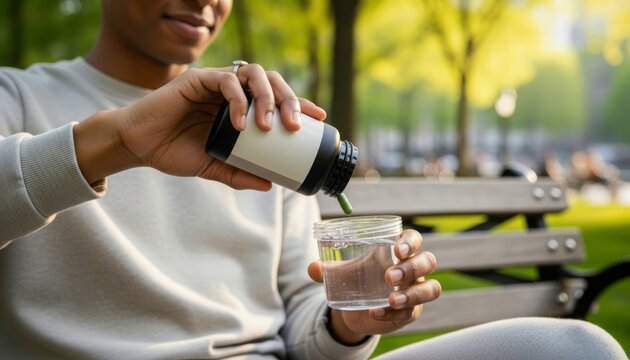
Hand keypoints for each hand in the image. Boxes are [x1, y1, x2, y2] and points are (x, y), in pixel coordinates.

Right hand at [74, 64, 325, 188]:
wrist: (139, 147)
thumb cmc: (175, 151)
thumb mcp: (215, 167)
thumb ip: (240, 174)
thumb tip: (269, 185)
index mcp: (239, 106)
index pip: (276, 98)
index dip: (299, 103)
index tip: (318, 119)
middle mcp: (230, 91)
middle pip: (271, 81)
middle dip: (289, 99)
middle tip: (296, 126)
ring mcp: (214, 83)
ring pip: (252, 74)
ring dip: (267, 97)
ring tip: (269, 125)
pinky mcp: (196, 80)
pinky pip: (224, 81)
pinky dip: (237, 100)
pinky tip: (239, 122)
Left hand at [307, 229, 440, 343]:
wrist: (354, 308)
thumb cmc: (355, 279)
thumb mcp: (341, 272)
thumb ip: (326, 269)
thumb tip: (312, 267)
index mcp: (398, 251)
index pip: (414, 239)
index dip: (411, 242)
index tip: (398, 250)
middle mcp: (412, 269)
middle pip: (427, 261)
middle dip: (411, 268)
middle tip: (389, 276)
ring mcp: (415, 290)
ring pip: (431, 288)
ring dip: (413, 293)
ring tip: (391, 299)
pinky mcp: (411, 312)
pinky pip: (412, 312)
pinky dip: (394, 313)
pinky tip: (377, 313)